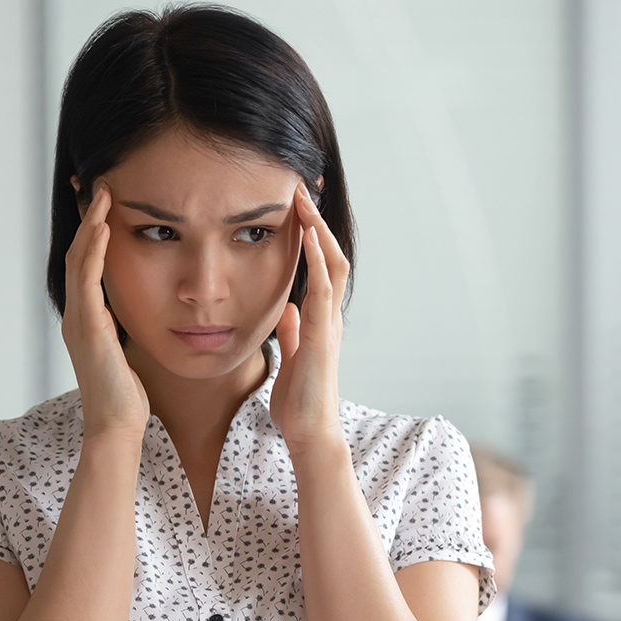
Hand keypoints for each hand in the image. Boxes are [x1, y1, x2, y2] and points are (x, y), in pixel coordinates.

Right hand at [62, 185, 149, 438]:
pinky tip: (102, 228)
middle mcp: (76, 316)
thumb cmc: (127, 396)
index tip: (103, 204)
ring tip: (102, 195)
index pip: (86, 266)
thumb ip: (126, 328)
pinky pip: (88, 280)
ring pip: (80, 261)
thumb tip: (141, 310)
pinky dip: (94, 251)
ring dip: (91, 225)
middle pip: (78, 255)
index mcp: (86, 320)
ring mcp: (78, 321)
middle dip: (88, 218)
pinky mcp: (89, 328)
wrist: (117, 427)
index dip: (91, 233)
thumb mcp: (126, 352)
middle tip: (100, 185)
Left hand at [271, 183, 350, 445]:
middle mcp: (330, 315)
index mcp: (321, 319)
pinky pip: (323, 288)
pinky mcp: (324, 334)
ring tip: (303, 199)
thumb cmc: (299, 400)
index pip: (321, 267)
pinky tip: (308, 236)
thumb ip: (294, 331)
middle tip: (302, 188)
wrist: (310, 432)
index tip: (296, 208)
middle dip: (318, 222)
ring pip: (333, 264)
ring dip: (318, 231)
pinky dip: (318, 259)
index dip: (312, 237)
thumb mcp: (292, 356)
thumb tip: (287, 309)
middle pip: (333, 256)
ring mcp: (330, 323)